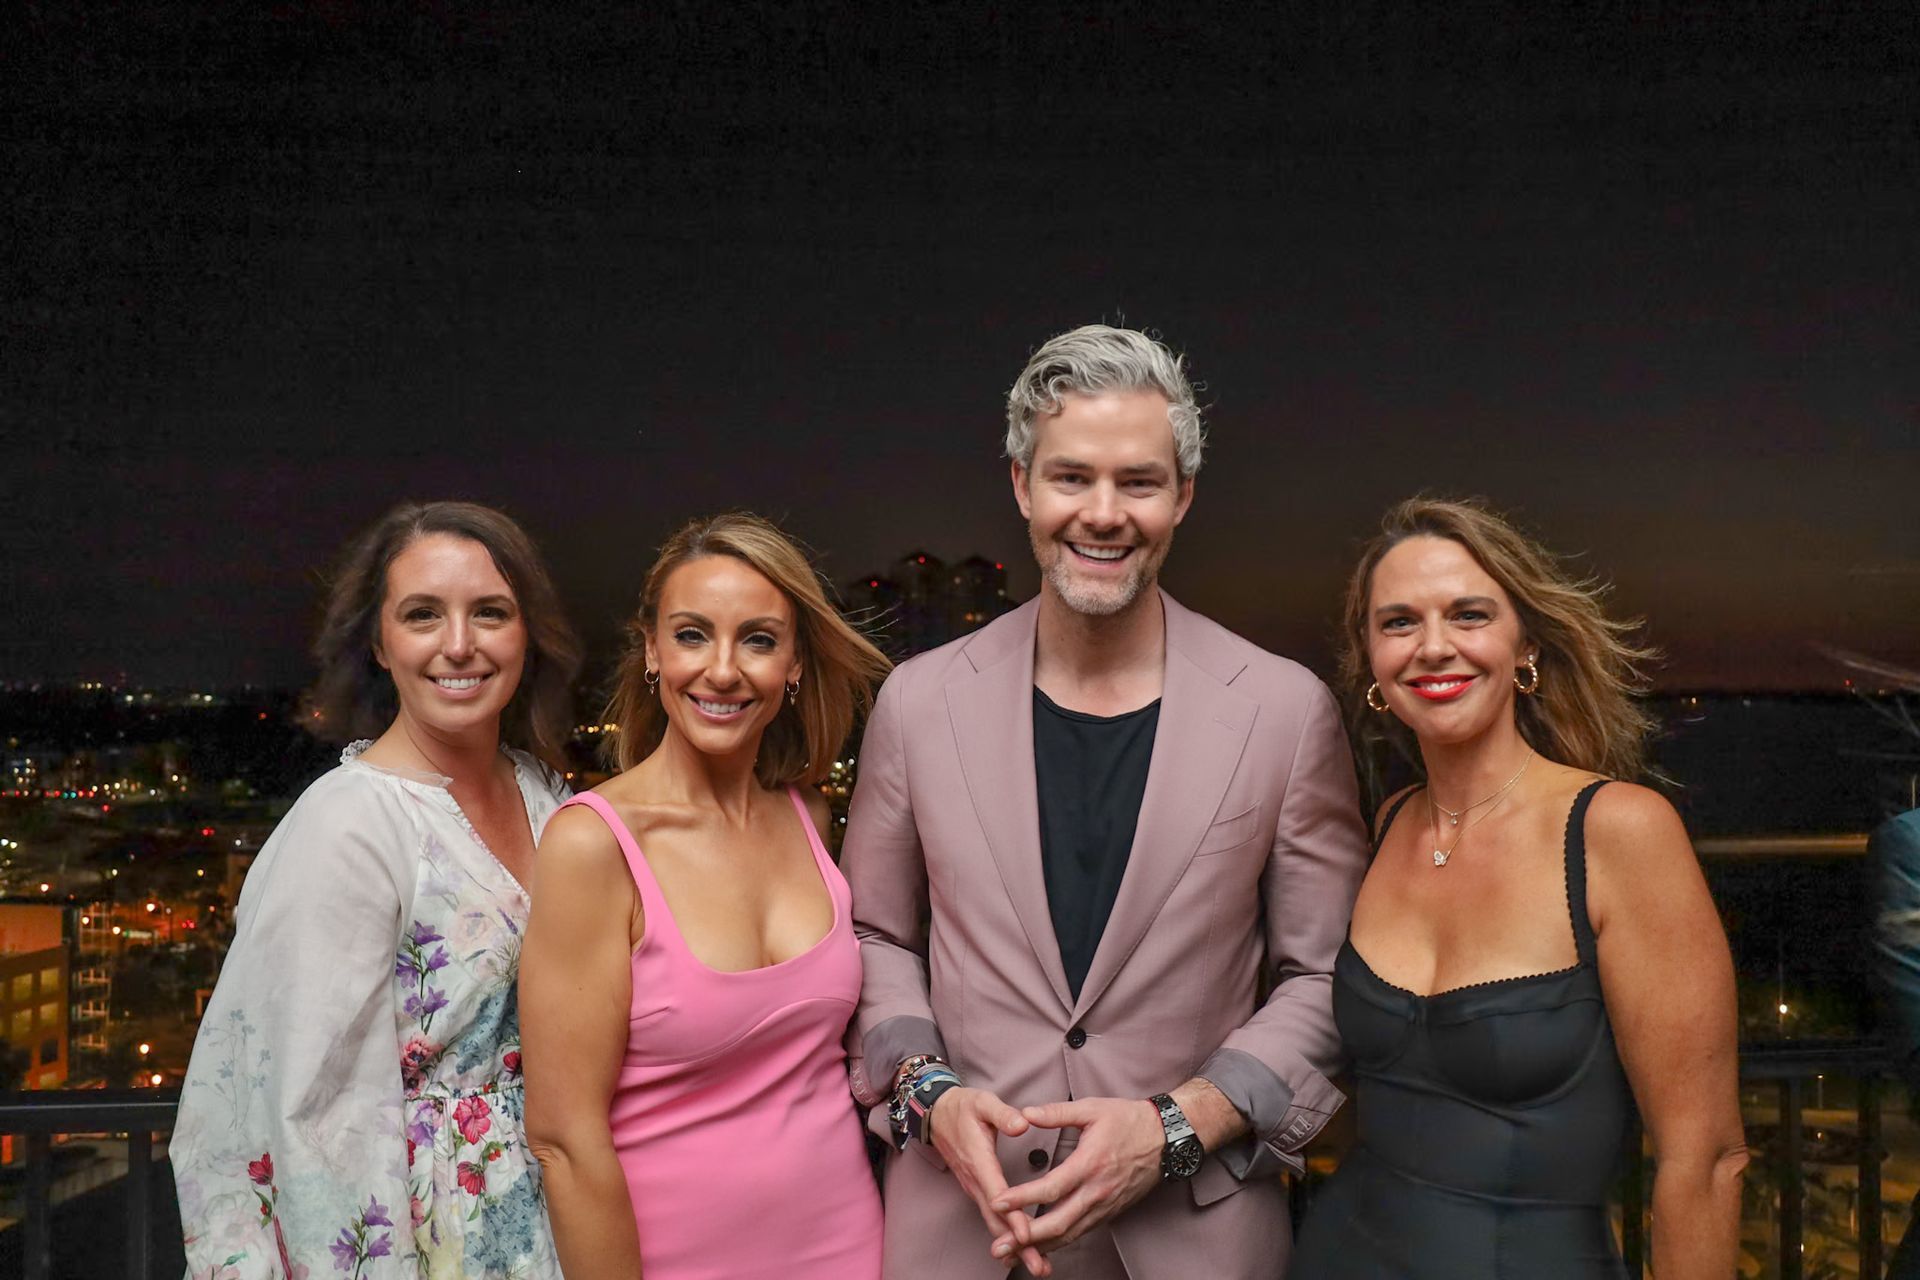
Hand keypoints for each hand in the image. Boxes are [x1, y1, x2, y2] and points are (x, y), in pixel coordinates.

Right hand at [928, 1087, 1050, 1276]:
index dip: (1013, 1216)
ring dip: (1013, 1245)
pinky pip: (991, 1216)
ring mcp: (974, 1188)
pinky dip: (1006, 1235)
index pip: (998, 1193)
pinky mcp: (976, 1189)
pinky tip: (1020, 1249)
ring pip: (994, 1221)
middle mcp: (975, 1181)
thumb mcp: (982, 1102)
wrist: (935, 1113)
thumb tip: (1022, 1124)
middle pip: (996, 1218)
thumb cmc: (963, 1107)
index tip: (1028, 1235)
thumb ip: (1003, 1113)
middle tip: (1038, 1266)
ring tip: (1037, 1265)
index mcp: (979, 1160)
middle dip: (1018, 1244)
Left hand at [989, 1097, 1163, 1257]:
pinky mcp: (1109, 1212)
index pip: (1051, 1189)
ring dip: (1040, 1247)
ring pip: (1069, 1234)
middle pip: (1058, 1222)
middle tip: (999, 1246)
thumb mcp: (1093, 1108)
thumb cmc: (1128, 1120)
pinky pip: (1081, 1232)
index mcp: (1090, 1164)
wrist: (1166, 1138)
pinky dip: (1059, 1243)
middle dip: (1025, 1237)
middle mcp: (1097, 1191)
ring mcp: (1105, 1206)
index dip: (1022, 1199)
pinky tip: (1041, 1247)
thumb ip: (1057, 1113)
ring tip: (1012, 1255)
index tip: (997, 1202)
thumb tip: (1025, 1114)